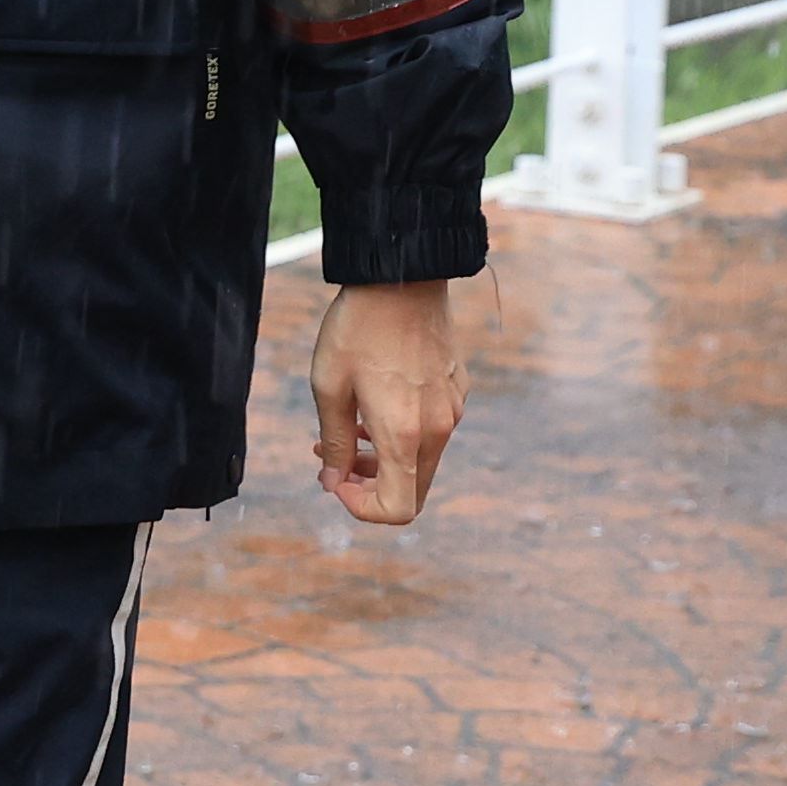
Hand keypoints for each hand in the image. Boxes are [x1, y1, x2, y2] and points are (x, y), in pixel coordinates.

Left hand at [309, 279, 466, 524]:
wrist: (401, 275)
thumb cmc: (357, 328)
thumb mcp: (329, 386)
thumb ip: (332, 442)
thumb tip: (332, 481)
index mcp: (404, 435)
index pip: (398, 509)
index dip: (362, 508)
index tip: (335, 480)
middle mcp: (437, 430)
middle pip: (411, 489)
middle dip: (370, 484)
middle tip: (333, 456)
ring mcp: (453, 410)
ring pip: (421, 460)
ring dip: (384, 457)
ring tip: (345, 427)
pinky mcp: (457, 390)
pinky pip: (432, 430)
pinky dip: (403, 432)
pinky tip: (375, 399)